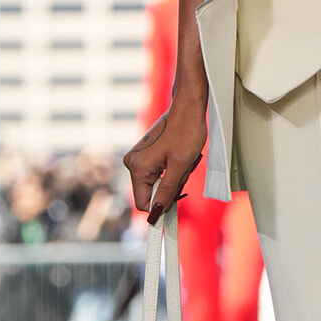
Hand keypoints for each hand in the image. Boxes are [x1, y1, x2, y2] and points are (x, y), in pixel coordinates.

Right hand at [123, 94, 207, 222]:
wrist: (188, 107)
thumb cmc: (186, 131)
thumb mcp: (180, 166)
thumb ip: (166, 191)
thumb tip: (156, 213)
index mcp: (137, 167)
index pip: (143, 203)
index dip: (161, 205)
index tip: (179, 196)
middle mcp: (132, 163)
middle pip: (150, 192)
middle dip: (170, 188)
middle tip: (183, 170)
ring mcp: (137, 157)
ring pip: (156, 183)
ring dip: (172, 178)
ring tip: (182, 161)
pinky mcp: (145, 154)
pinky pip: (157, 173)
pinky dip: (171, 170)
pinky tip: (178, 157)